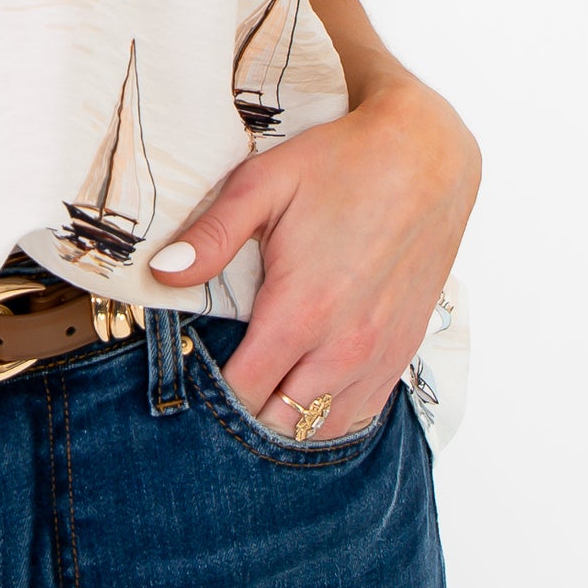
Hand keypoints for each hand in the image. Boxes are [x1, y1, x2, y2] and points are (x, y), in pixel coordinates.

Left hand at [150, 76, 478, 440]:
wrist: (426, 157)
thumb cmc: (340, 165)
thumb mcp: (262, 184)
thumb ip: (211, 236)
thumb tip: (162, 272)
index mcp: (300, 310)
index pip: (243, 393)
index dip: (211, 394)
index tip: (195, 373)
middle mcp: (343, 346)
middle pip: (280, 423)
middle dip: (245, 412)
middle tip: (222, 383)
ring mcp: (379, 354)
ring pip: (321, 429)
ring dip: (288, 419)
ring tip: (262, 390)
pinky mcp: (403, 351)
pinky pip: (362, 413)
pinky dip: (330, 414)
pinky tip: (307, 388)